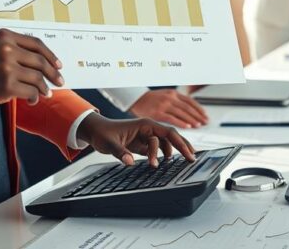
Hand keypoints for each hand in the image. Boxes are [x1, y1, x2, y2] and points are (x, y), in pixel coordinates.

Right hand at [0, 29, 62, 109]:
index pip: (36, 44)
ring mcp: (7, 67)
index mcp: (6, 36)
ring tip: (46, 93)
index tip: (58, 65)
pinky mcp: (7, 85)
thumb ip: (17, 49)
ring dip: (44, 88)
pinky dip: (35, 97)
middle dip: (53, 73)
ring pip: (37, 78)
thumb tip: (45, 61)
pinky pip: (31, 91)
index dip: (51, 55)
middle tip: (59, 81)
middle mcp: (7, 49)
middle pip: (40, 61)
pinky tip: (33, 99)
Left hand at [76, 112, 195, 166]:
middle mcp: (149, 129)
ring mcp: (147, 136)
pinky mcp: (143, 143)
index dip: (179, 144)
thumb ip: (120, 153)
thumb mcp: (110, 143)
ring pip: (167, 143)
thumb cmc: (103, 133)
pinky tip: (168, 162)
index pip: (168, 133)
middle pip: (172, 136)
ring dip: (173, 152)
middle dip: (183, 146)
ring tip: (183, 162)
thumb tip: (130, 162)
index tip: (186, 156)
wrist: (96, 130)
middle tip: (193, 159)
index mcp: (145, 125)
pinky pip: (158, 148)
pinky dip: (164, 155)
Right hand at [129, 89, 208, 127]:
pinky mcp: (157, 113)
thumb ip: (176, 102)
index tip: (205, 116)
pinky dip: (181, 122)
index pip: (190, 101)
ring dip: (192, 120)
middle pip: (188, 107)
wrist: (135, 99)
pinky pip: (172, 118)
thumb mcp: (165, 96)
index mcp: (173, 94)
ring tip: (199, 125)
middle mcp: (170, 98)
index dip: (199, 109)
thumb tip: (189, 112)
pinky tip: (188, 127)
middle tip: (205, 122)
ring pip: (182, 113)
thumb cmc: (150, 100)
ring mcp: (164, 105)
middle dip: (198, 115)